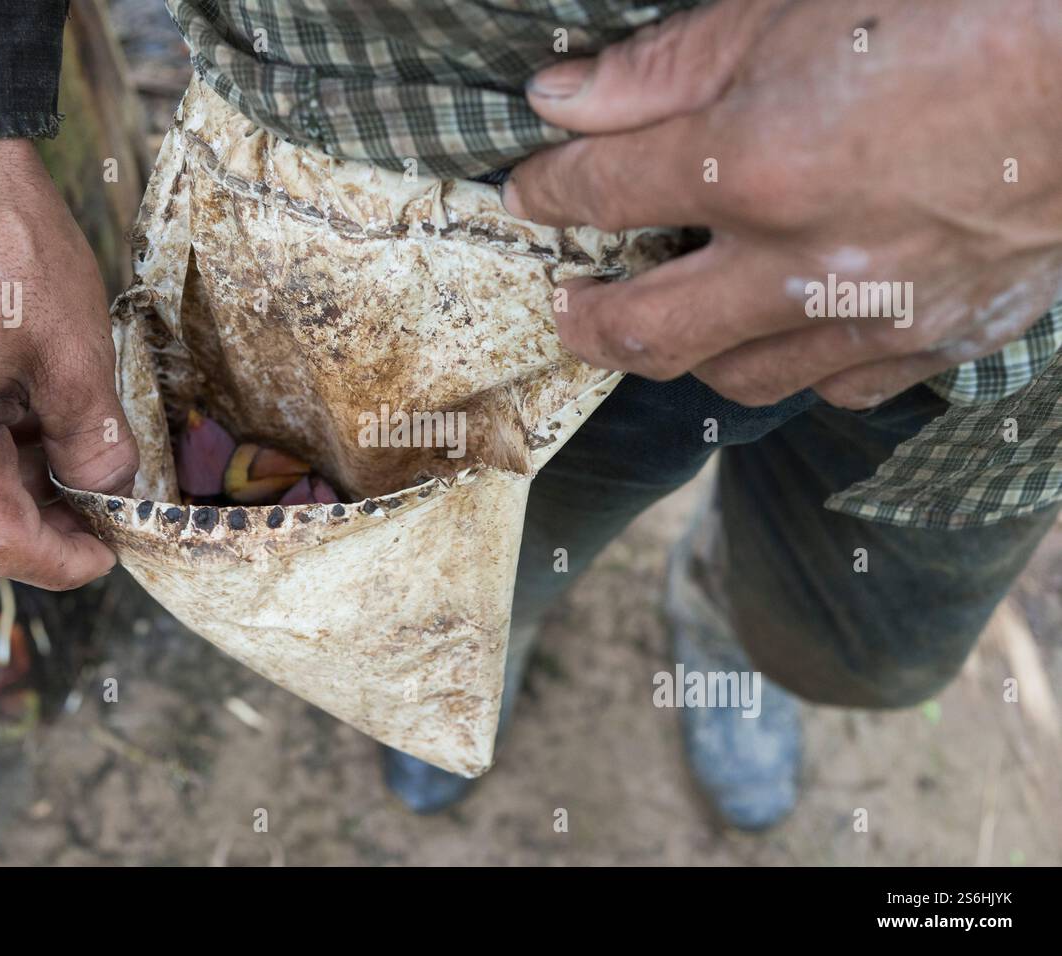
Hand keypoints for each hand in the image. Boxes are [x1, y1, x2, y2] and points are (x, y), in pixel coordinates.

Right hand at [0, 139, 137, 589]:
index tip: (109, 551)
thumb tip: (112, 493)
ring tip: (67, 458)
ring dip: (3, 502)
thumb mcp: (77, 350)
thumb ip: (96, 440)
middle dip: (28, 544)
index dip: (60, 562)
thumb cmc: (11, 242)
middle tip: (91, 518)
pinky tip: (29, 426)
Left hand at [504, 0, 1061, 407]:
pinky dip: (789, 363)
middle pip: (645, 330)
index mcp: (750, 164)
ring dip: (682, 351)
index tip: (532, 191)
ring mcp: (870, 313)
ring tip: (664, 317)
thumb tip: (563, 100)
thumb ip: (666, 65)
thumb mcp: (790, 5)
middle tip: (565, 304)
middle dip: (586, 319)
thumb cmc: (961, 7)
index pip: (601, 193)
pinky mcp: (935, 341)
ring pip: (733, 376)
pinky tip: (781, 330)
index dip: (549, 191)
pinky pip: (832, 386)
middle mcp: (798, 261)